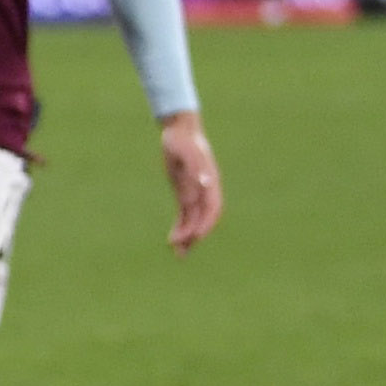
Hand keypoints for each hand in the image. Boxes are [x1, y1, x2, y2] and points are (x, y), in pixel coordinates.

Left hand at [158, 109, 221, 250]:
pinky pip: (185, 215)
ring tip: (178, 254)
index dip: (206, 223)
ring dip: (188, 237)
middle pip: (203, 218)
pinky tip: (173, 241)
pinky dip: (180, 228)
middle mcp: (205, 190)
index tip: (196, 236)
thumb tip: (204, 186)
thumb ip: (195, 168)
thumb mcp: (186, 151)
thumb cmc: (182, 140)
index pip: (212, 208)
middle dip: (194, 235)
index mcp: (210, 182)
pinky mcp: (184, 194)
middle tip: (181, 250)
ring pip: (194, 220)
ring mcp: (195, 193)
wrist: (178, 131)